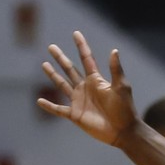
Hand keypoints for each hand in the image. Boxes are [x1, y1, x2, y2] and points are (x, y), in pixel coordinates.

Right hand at [39, 30, 137, 145]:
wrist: (123, 131)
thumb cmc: (125, 109)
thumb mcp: (121, 87)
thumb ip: (115, 70)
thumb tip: (114, 50)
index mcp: (96, 80)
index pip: (86, 59)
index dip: (81, 46)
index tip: (76, 33)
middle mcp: (86, 88)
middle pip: (70, 69)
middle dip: (61, 58)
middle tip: (51, 47)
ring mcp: (79, 101)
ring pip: (62, 85)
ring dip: (53, 75)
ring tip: (44, 64)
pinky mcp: (75, 115)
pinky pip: (59, 109)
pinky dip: (49, 106)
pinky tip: (39, 101)